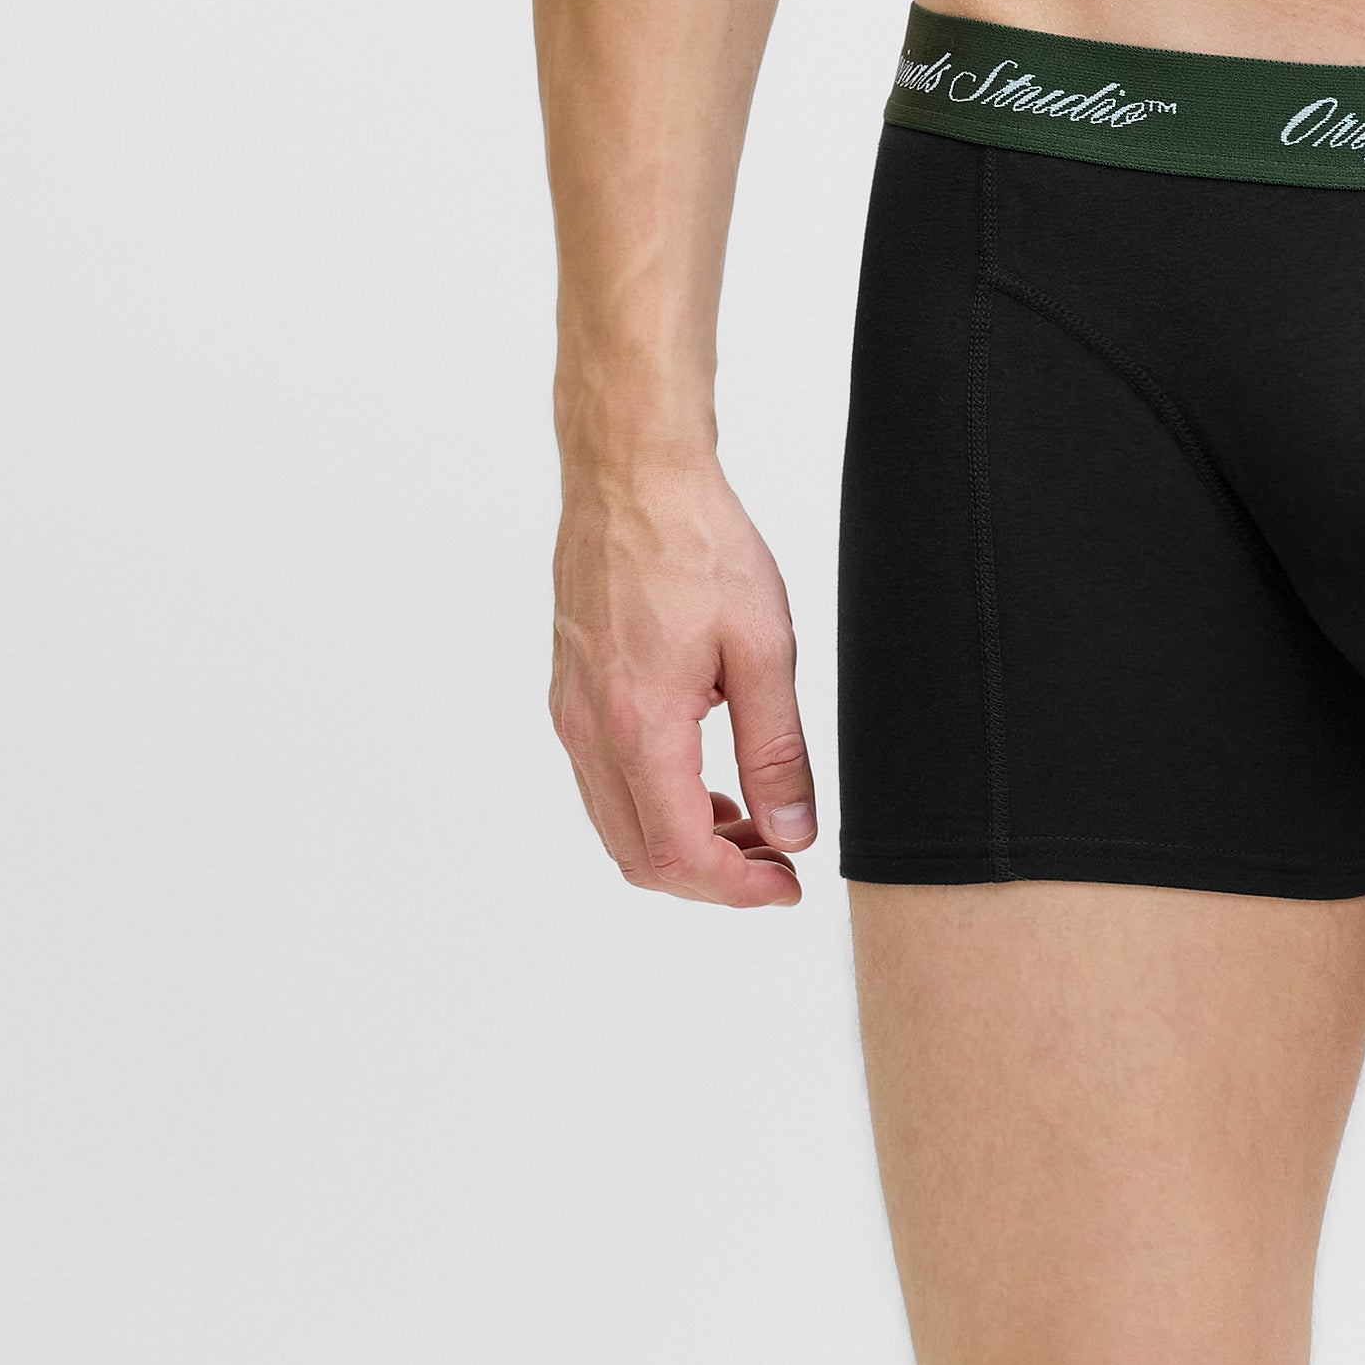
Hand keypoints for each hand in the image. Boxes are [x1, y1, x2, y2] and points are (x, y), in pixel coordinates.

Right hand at [550, 457, 817, 902]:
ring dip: (683, 843)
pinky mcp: (571, 693)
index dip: (736, 889)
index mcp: (639, 726)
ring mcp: (572, 714)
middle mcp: (590, 732)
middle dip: (712, 877)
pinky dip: (655, 804)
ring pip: (618, 824)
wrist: (632, 474)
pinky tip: (705, 776)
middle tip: (776, 860)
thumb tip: (793, 830)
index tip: (786, 884)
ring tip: (752, 818)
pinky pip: (605, 782)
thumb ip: (776, 748)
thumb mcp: (762, 645)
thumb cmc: (696, 542)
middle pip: (639, 857)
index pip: (677, 857)